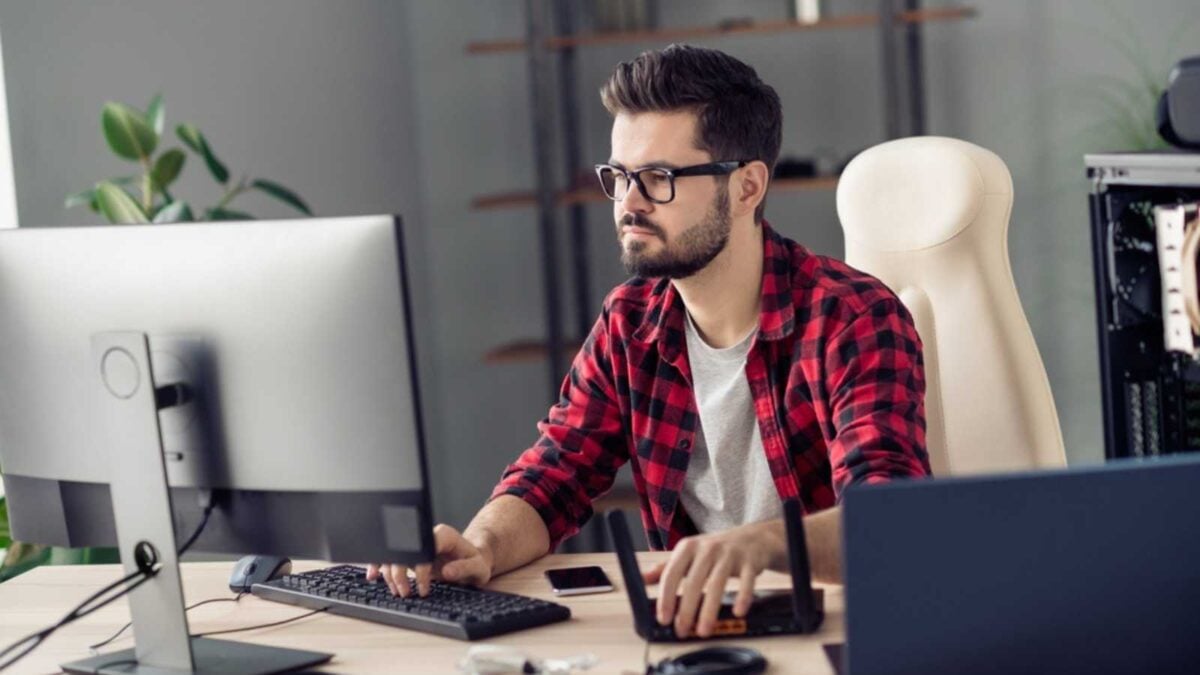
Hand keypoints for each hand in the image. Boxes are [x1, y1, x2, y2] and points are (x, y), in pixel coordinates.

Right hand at [366, 524, 493, 596]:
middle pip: (403, 550)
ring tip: (398, 592)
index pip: (423, 549)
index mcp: (443, 535)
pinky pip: (391, 556)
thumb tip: (447, 571)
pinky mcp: (410, 553)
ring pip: (394, 554)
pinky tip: (373, 575)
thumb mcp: (478, 568)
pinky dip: (380, 566)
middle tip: (405, 593)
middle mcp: (427, 536)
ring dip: (390, 574)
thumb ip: (464, 568)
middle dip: (399, 573)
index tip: (423, 589)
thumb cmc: (476, 563)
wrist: (473, 561)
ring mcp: (416, 544)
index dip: (420, 570)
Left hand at [641, 519, 782, 637]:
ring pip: (717, 584)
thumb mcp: (688, 554)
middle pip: (694, 582)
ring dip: (709, 610)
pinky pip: (746, 582)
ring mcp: (730, 554)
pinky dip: (742, 597)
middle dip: (687, 610)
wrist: (752, 537)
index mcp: (688, 547)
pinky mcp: (750, 562)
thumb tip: (640, 580)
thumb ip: (665, 568)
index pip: (672, 573)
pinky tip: (738, 613)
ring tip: (703, 631)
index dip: (666, 597)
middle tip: (682, 631)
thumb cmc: (715, 550)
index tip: (663, 618)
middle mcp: (708, 549)